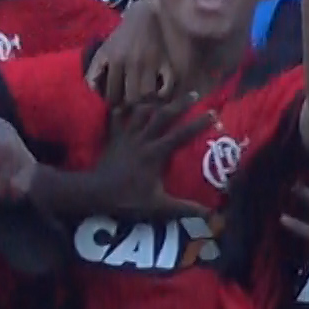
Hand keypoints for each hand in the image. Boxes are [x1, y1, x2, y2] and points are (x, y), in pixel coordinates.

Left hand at [86, 0, 172, 105]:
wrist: (145, 16)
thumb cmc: (121, 38)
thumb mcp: (104, 51)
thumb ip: (94, 71)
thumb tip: (92, 93)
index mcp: (116, 60)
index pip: (112, 95)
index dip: (112, 103)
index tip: (115, 104)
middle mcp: (134, 62)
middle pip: (131, 98)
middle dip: (128, 105)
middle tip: (128, 105)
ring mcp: (152, 63)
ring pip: (148, 95)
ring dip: (145, 102)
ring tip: (142, 101)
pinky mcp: (167, 62)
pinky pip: (168, 87)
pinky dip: (163, 94)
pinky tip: (158, 94)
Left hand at [93, 100, 213, 219]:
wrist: (96, 192)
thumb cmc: (128, 199)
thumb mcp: (158, 206)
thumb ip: (184, 208)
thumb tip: (210, 214)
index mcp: (156, 153)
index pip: (181, 134)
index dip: (198, 123)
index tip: (213, 112)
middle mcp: (142, 139)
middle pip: (162, 115)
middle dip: (179, 103)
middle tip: (193, 94)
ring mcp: (126, 136)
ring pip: (140, 111)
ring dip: (152, 102)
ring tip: (162, 95)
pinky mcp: (113, 137)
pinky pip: (117, 116)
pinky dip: (122, 108)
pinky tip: (128, 104)